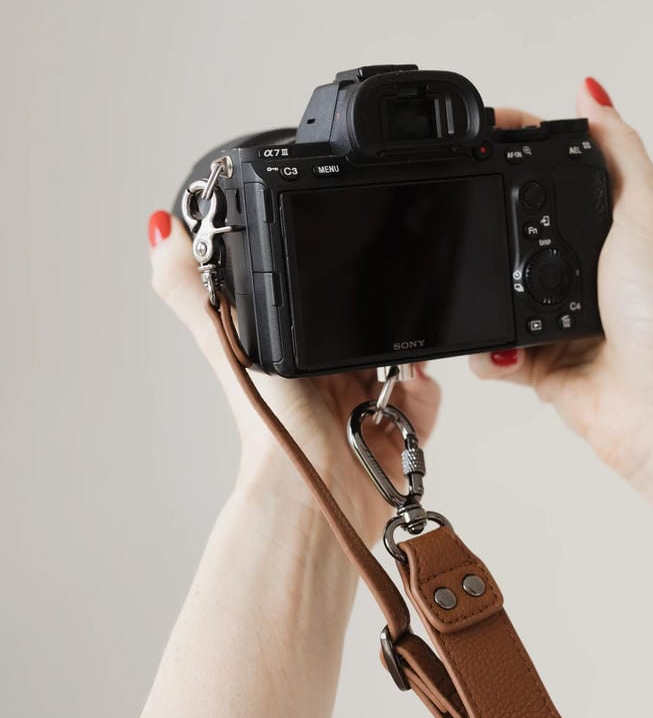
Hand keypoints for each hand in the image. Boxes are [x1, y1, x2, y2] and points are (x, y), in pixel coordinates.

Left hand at [147, 211, 440, 539]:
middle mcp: (327, 374)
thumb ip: (195, 288)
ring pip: (404, 354)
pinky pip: (427, 394)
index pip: (321, 298)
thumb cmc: (270, 429)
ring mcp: (367, 399)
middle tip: (374, 323)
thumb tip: (160, 230)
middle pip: (370, 321)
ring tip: (387, 367)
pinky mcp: (400, 425)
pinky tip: (407, 393)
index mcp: (289, 350)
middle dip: (381, 317)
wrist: (319, 488)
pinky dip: (424, 392)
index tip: (349, 266)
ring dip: (405, 355)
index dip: (337, 281)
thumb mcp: (227, 342)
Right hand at [470, 78, 652, 486]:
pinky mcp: (539, 363)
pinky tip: (504, 348)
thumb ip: (619, 151)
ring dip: (487, 294)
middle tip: (469, 215)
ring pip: (495, 290)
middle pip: (514, 229)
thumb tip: (594, 92)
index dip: (519, 149)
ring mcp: (558, 317)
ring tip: (494, 293)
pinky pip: (493, 348)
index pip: (554, 174)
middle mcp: (584, 270)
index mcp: (612, 229)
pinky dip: (490, 349)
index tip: (486, 132)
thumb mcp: (646, 213)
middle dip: (487, 225)